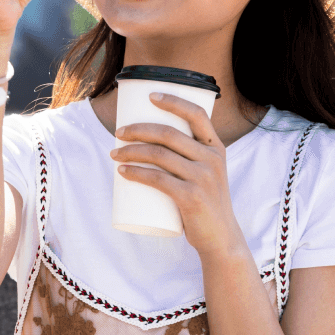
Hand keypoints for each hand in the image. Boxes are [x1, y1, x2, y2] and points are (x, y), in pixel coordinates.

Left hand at [108, 93, 246, 258]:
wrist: (221, 238)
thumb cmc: (205, 203)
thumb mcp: (207, 174)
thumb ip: (188, 157)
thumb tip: (150, 141)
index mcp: (217, 149)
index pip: (197, 114)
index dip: (173, 101)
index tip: (150, 96)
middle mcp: (212, 159)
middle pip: (168, 133)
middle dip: (138, 129)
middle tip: (118, 133)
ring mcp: (203, 178)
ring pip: (159, 155)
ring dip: (130, 151)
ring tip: (114, 154)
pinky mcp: (192, 198)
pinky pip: (158, 179)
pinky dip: (136, 173)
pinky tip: (122, 172)